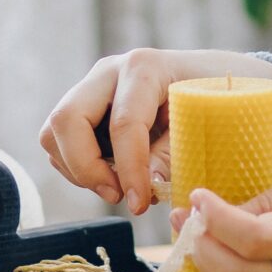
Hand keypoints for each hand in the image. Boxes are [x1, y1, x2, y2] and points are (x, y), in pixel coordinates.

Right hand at [39, 48, 271, 213]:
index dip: (129, 169)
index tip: (140, 203)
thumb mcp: (207, 124)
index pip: (124, 123)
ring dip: (79, 170)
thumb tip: (148, 185)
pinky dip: (77, 167)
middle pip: (67, 119)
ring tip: (118, 186)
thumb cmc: (217, 100)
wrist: (216, 78)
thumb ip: (175, 154)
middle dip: (85, 167)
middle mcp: (108, 72)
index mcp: (145, 68)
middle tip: (117, 195)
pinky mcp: (82, 108)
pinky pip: (58, 143)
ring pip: (53, 134)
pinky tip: (112, 175)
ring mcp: (90, 88)